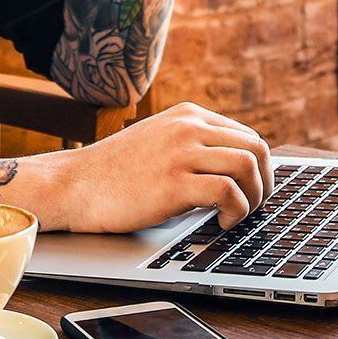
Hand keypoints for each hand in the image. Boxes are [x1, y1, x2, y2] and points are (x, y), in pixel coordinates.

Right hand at [52, 102, 272, 232]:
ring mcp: (181, 152)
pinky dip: (236, 211)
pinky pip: (228, 192)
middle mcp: (188, 127)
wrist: (73, 185)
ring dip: (254, 197)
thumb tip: (236, 170)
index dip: (259, 168)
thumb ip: (193, 146)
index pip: (247, 135)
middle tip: (253, 206)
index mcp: (188, 115)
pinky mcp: (174, 183)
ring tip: (237, 215)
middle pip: (256, 148)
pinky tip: (221, 223)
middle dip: (264, 182)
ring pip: (248, 166)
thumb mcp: (159, 142)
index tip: (252, 191)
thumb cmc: (114, 172)